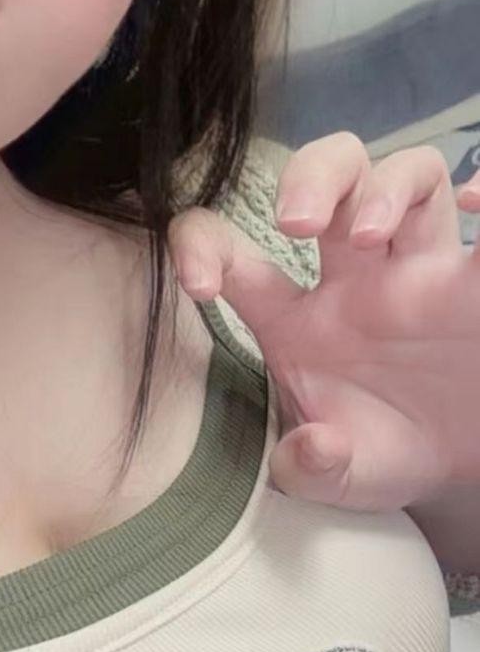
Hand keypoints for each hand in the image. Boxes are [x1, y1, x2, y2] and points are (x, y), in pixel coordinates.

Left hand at [167, 132, 479, 511]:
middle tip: (293, 223)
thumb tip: (310, 448)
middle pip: (332, 173)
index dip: (201, 248)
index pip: (235, 254)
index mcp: (300, 316)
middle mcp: (358, 275)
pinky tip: (477, 202)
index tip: (200, 286)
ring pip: (406, 173)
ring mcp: (421, 270)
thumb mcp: (344, 478)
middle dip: (308, 177)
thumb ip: (314, 470)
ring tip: (368, 235)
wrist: (462, 472)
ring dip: (382, 186)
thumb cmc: (386, 456)